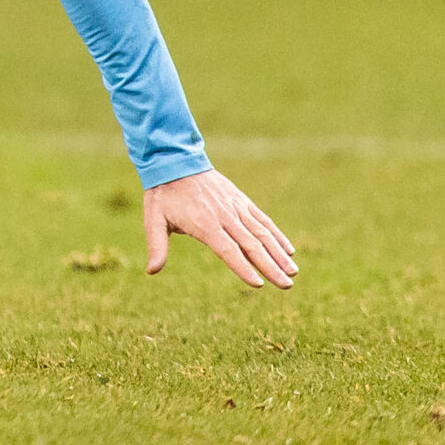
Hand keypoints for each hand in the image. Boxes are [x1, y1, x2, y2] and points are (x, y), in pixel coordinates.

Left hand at [143, 169, 295, 288]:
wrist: (174, 159)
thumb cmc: (163, 193)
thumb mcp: (154, 219)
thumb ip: (157, 246)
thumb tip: (151, 271)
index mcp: (204, 223)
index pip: (228, 250)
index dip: (243, 267)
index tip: (258, 284)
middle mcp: (224, 216)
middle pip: (252, 244)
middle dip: (271, 266)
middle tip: (287, 285)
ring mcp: (235, 207)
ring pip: (262, 233)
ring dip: (279, 253)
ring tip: (293, 272)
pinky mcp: (240, 200)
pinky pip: (262, 219)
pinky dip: (276, 234)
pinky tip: (289, 249)